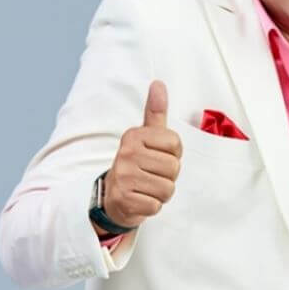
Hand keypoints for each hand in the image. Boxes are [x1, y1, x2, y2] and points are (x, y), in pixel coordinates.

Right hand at [101, 80, 181, 229]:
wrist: (112, 197)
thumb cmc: (137, 163)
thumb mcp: (146, 136)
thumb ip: (155, 112)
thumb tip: (158, 83)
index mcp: (134, 135)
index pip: (176, 144)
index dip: (173, 154)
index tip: (158, 156)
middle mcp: (127, 153)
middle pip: (174, 168)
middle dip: (168, 176)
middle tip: (151, 175)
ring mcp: (124, 177)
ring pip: (167, 188)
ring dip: (161, 192)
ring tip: (147, 187)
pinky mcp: (124, 200)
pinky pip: (156, 205)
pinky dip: (153, 206)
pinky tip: (140, 199)